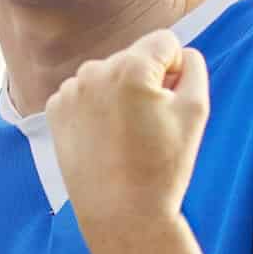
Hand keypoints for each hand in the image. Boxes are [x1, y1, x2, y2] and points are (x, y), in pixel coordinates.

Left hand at [47, 29, 209, 245]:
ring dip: (119, 93)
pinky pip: (84, 94)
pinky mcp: (54, 110)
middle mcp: (94, 71)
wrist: (120, 211)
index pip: (164, 42)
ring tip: (126, 133)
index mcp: (131, 67)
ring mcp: (70, 91)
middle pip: (133, 58)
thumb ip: (193, 68)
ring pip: (107, 75)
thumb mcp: (197, 110)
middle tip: (149, 124)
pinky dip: (95, 107)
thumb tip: (180, 54)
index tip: (171, 101)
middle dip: (146, 80)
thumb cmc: (163, 164)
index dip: (175, 69)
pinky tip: (104, 137)